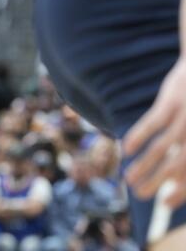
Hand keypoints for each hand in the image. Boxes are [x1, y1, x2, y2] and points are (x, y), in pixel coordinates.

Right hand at [123, 57, 185, 206]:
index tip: (165, 204)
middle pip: (180, 164)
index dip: (183, 190)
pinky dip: (138, 136)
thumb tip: (173, 176)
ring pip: (163, 147)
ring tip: (129, 179)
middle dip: (159, 182)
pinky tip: (125, 149)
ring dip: (144, 166)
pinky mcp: (170, 100)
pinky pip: (152, 123)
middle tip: (141, 196)